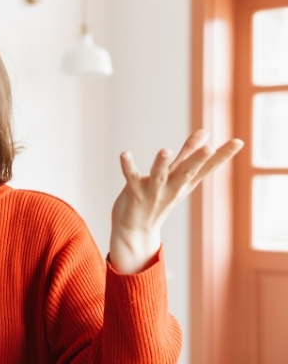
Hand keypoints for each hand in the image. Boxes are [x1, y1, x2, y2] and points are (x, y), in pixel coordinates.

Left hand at [109, 130, 243, 273]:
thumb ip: (189, 153)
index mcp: (185, 183)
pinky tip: (125, 154)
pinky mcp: (134, 193)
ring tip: (165, 150)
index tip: (239, 142)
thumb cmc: (159, 198)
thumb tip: (205, 132)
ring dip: (162, 163)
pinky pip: (131, 178)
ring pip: (159, 176)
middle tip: (210, 148)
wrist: (135, 230)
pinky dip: (128, 166)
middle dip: (198, 160)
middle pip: (187, 172)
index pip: (207, 168)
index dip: (223, 156)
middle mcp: (173, 187)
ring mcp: (154, 191)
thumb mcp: (177, 177)